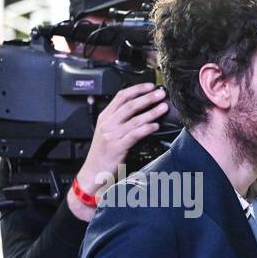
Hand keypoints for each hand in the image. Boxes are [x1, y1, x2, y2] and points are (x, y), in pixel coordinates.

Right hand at [70, 83, 168, 221]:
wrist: (93, 171)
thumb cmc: (103, 153)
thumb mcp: (109, 132)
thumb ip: (120, 120)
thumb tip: (140, 110)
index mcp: (105, 117)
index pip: (121, 96)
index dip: (136, 89)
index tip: (150, 86)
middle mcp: (107, 123)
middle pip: (129, 105)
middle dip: (147, 98)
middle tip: (161, 94)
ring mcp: (111, 134)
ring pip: (134, 119)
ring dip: (151, 112)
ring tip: (163, 108)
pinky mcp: (117, 146)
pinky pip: (134, 134)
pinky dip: (146, 128)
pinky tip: (155, 126)